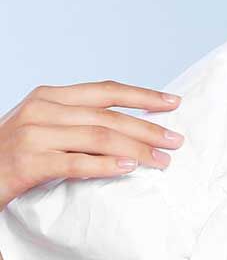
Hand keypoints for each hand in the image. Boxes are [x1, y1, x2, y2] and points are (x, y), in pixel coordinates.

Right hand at [0, 81, 185, 210]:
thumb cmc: (12, 154)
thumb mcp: (44, 127)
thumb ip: (78, 121)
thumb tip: (130, 126)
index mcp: (50, 96)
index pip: (105, 91)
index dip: (142, 95)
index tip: (174, 102)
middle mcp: (42, 109)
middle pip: (108, 116)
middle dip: (148, 128)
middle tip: (177, 140)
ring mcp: (34, 135)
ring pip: (99, 138)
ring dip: (136, 149)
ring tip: (162, 160)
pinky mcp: (29, 163)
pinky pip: (76, 163)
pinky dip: (106, 165)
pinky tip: (128, 168)